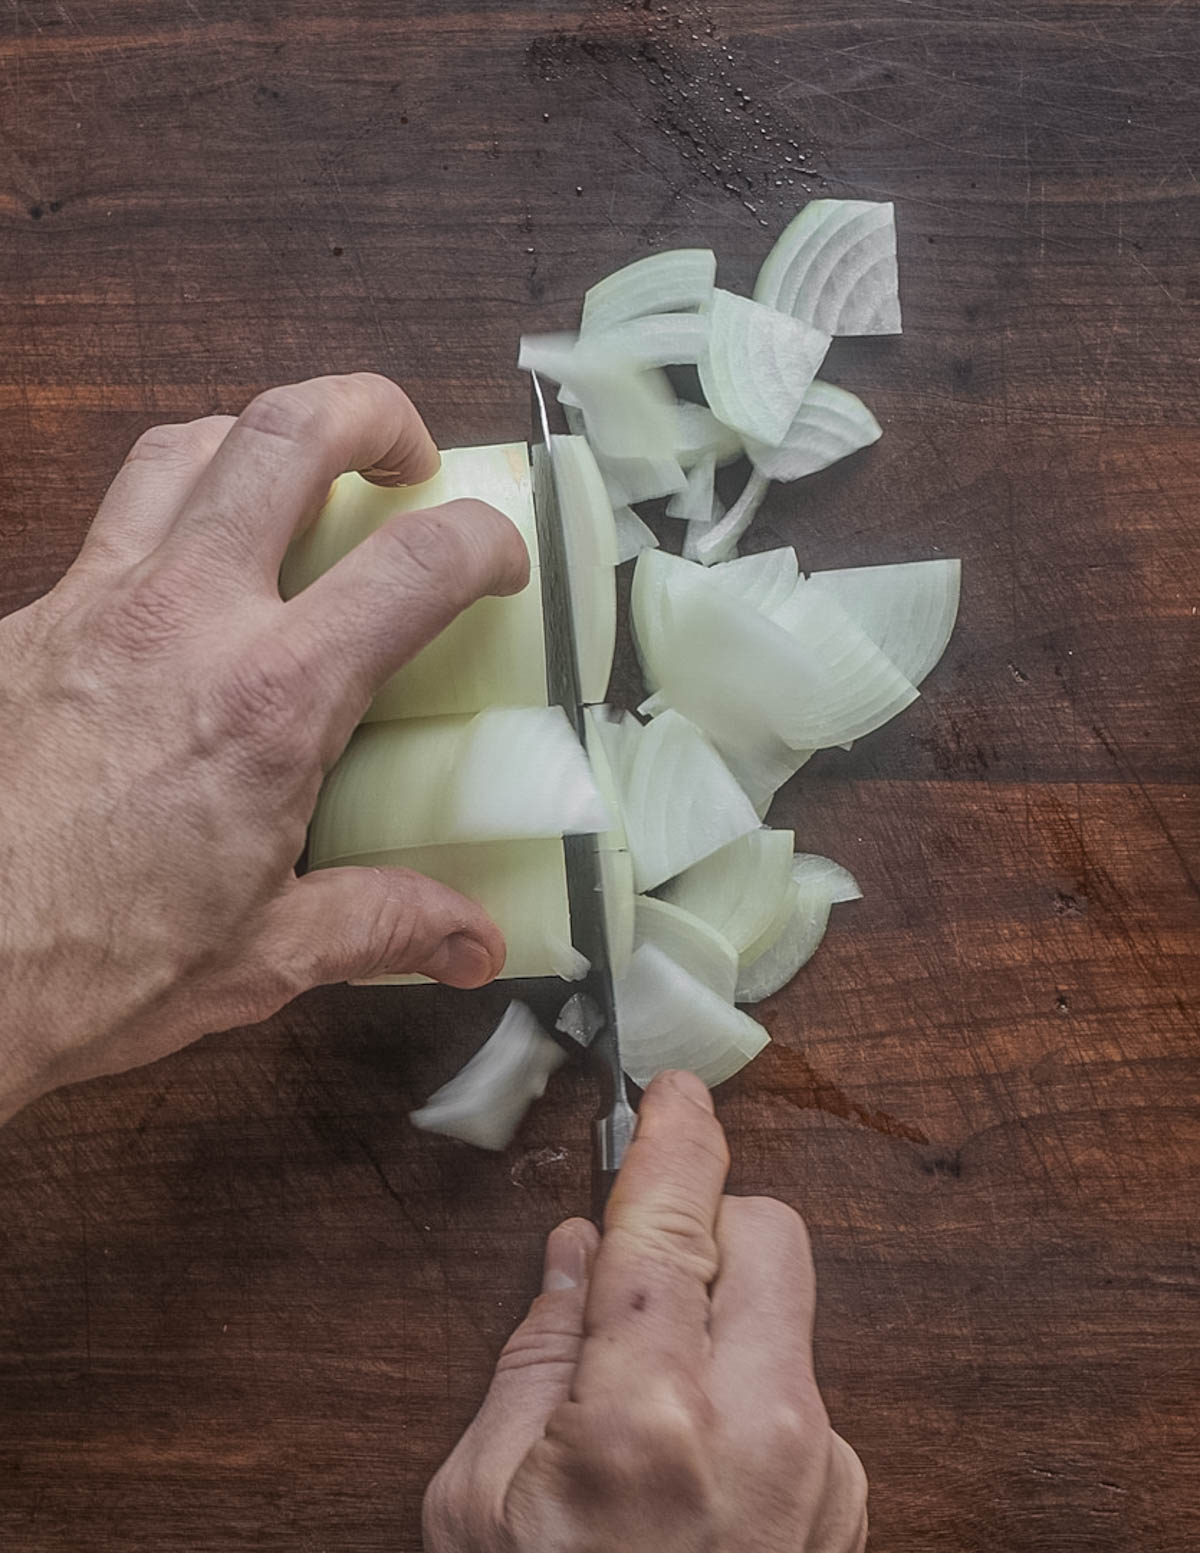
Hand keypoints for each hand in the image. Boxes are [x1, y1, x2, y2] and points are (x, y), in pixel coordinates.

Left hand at [0, 373, 528, 1122]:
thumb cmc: (93, 967)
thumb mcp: (265, 955)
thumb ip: (385, 923)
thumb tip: (477, 943)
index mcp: (272, 702)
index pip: (414, 565)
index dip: (484, 538)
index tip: (502, 558)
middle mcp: (185, 619)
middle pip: (286, 433)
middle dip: (370, 411)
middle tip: (404, 457)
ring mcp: (93, 605)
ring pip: (183, 447)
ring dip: (258, 438)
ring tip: (295, 484)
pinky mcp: (26, 624)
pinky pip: (110, 521)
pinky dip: (171, 513)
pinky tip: (186, 586)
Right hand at [424, 1071, 867, 1551]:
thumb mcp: (478, 1506)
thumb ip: (528, 1365)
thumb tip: (574, 1257)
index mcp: (649, 1421)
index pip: (671, 1225)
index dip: (674, 1140)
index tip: (674, 1094)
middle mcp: (760, 1432)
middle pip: (766, 1234)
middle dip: (705, 1222)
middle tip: (639, 1272)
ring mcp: (818, 1470)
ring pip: (782, 1312)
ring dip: (720, 1318)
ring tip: (651, 1401)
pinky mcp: (845, 1501)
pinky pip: (797, 1391)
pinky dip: (744, 1394)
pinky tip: (694, 1462)